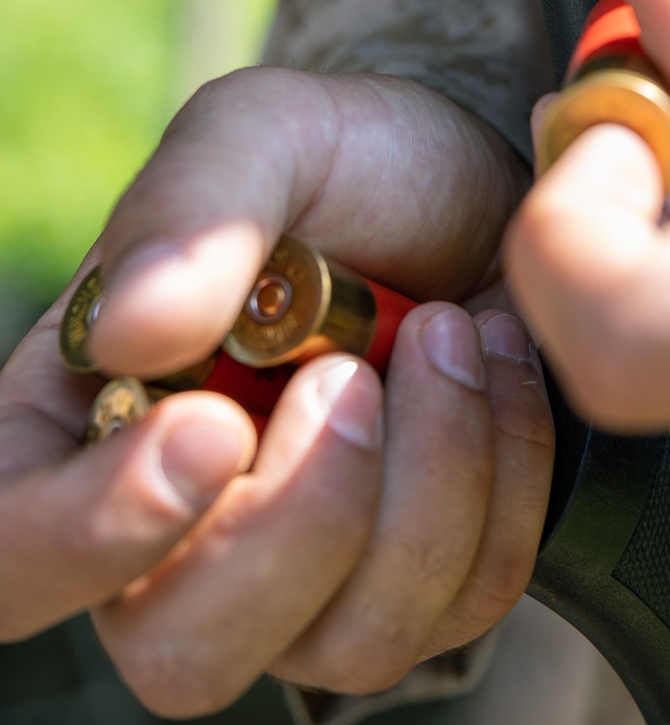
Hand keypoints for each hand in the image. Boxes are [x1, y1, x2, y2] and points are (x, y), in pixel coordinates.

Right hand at [0, 70, 552, 714]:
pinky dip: (505, 476)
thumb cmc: (353, 161)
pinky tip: (495, 362)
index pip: (13, 555)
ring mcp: (306, 578)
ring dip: (430, 476)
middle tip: (356, 370)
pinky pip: (467, 601)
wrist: (479, 187)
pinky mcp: (424, 581)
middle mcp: (182, 529)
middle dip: (303, 515)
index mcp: (88, 421)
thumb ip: (191, 213)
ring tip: (449, 329)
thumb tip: (126, 333)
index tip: (215, 427)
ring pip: (349, 643)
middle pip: (183, 649)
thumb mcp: (266, 135)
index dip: (88, 534)